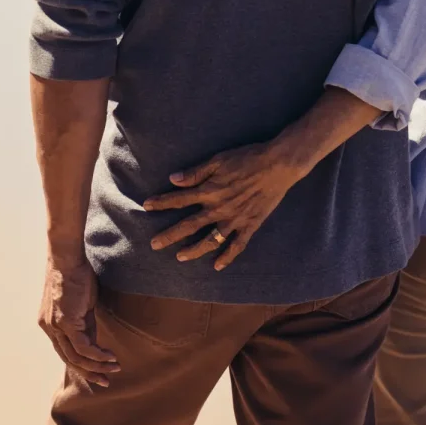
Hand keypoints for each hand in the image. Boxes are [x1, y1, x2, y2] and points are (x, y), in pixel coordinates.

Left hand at [38, 255, 119, 386]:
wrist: (67, 257)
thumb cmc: (76, 275)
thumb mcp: (81, 306)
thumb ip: (85, 325)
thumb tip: (95, 343)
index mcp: (49, 324)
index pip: (65, 352)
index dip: (82, 365)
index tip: (98, 373)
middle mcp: (48, 328)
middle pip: (68, 360)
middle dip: (89, 373)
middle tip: (106, 381)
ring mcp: (54, 326)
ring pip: (75, 357)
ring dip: (97, 366)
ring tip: (114, 368)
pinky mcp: (64, 322)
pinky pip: (82, 347)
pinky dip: (97, 355)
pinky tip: (110, 357)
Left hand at [145, 141, 308, 270]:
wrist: (278, 166)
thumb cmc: (247, 158)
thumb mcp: (218, 160)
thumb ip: (196, 173)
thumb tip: (173, 180)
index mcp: (209, 191)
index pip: (178, 199)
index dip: (161, 202)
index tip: (146, 206)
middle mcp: (218, 209)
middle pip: (189, 225)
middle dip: (169, 235)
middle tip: (154, 244)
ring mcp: (234, 220)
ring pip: (210, 240)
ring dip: (193, 250)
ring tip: (180, 257)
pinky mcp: (250, 225)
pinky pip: (237, 245)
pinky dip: (227, 257)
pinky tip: (217, 266)